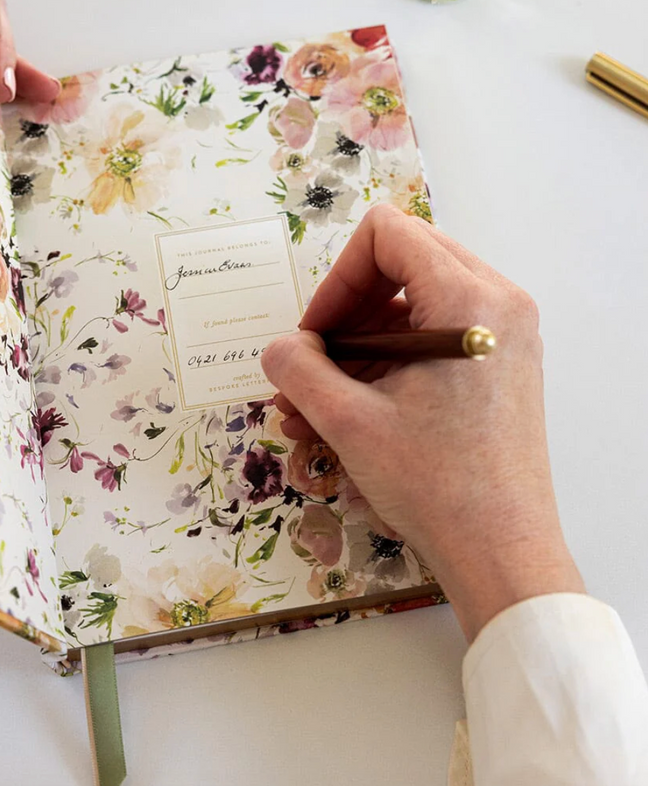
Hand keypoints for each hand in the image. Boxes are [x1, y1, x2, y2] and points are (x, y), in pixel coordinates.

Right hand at [261, 205, 583, 641]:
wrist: (502, 552)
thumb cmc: (434, 484)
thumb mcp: (349, 421)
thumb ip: (299, 369)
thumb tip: (278, 349)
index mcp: (468, 299)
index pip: (386, 234)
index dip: (337, 279)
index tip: (315, 336)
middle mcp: (498, 302)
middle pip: (402, 260)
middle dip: (346, 311)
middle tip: (313, 363)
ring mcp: (506, 333)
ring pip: (416, 302)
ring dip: (360, 345)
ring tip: (313, 405)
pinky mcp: (503, 363)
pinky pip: (436, 334)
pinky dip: (390, 361)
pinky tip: (348, 412)